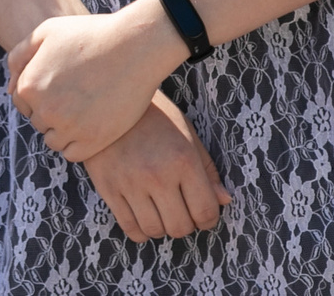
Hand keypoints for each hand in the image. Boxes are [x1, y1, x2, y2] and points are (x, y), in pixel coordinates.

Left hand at [6, 0, 186, 163]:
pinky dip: (78, 143)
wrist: (135, 45)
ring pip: (54, 140)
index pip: (23, 102)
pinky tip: (92, 124)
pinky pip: (73, 154)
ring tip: (86, 108)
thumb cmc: (91, 34)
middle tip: (78, 92)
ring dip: (64, 129)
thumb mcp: (47, 31)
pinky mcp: (93, 142)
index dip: (42, 91)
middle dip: (53, 110)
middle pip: (39, 121)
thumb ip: (19, 56)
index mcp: (30, 86)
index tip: (63, 83)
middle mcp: (45, 111)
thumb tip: (9, 87)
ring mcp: (69, 129)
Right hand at [82, 93, 232, 242]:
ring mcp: (131, 184)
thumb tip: (224, 200)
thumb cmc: (156, 117)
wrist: (109, 101)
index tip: (206, 216)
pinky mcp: (109, 189)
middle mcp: (158, 175)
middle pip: (180, 227)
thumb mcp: (188, 134)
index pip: (205, 210)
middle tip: (184, 212)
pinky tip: (145, 216)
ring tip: (164, 212)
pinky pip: (131, 229)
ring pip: (155, 231)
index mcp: (183, 159)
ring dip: (164, 228)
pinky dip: (142, 231)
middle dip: (187, 225)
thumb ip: (207, 170)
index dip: (210, 220)